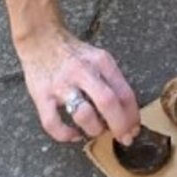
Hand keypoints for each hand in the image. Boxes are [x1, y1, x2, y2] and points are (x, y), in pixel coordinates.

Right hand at [17, 26, 140, 143]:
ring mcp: (61, 84)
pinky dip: (65, 135)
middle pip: (108, 103)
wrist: (41, 38)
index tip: (134, 129)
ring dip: (94, 129)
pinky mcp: (41, 95)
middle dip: (120, 126)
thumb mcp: (98, 57)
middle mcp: (83, 72)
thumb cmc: (73, 53)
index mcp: (101, 62)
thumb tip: (126, 111)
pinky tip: (73, 135)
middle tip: (124, 139)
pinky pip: (53, 123)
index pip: (124, 92)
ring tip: (96, 131)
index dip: (133, 116)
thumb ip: (111, 80)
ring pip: (83, 114)